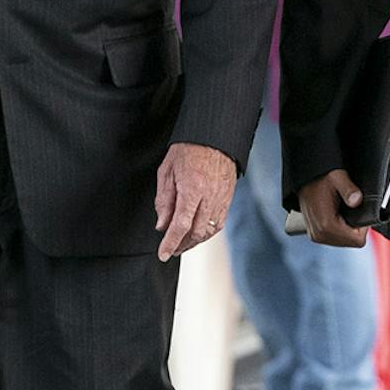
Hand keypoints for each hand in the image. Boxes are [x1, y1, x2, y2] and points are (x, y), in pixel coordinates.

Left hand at [155, 142, 236, 260]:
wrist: (214, 135)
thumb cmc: (189, 149)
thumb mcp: (167, 171)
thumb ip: (164, 200)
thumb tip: (161, 224)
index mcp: (192, 189)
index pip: (180, 225)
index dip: (170, 243)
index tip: (163, 254)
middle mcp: (209, 197)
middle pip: (196, 233)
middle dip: (182, 245)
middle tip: (171, 249)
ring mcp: (221, 198)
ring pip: (209, 231)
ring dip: (195, 241)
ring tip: (183, 243)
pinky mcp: (228, 197)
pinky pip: (219, 222)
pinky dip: (208, 232)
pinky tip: (199, 232)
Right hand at [295, 169, 369, 247]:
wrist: (305, 179)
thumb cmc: (322, 177)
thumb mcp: (338, 177)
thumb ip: (349, 190)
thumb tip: (357, 201)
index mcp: (326, 225)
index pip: (357, 240)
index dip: (364, 227)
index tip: (359, 211)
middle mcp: (319, 235)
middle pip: (351, 242)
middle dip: (356, 228)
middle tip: (352, 209)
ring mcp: (316, 236)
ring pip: (344, 242)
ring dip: (348, 230)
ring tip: (344, 212)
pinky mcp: (315, 234)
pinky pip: (335, 239)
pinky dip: (341, 230)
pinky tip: (338, 217)